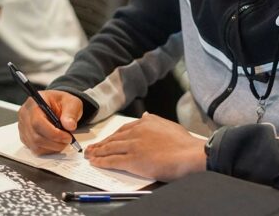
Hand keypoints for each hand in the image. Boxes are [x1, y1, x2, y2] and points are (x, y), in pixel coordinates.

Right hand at [17, 90, 82, 154]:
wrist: (58, 106)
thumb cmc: (62, 102)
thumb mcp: (71, 102)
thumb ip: (71, 112)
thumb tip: (69, 125)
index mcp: (34, 102)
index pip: (37, 122)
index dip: (53, 133)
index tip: (67, 136)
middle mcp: (25, 115)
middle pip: (35, 136)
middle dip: (55, 142)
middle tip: (68, 139)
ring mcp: (23, 127)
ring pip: (35, 145)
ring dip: (53, 147)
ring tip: (63, 140)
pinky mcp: (25, 137)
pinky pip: (35, 149)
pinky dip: (48, 149)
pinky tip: (56, 142)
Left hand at [84, 112, 206, 181]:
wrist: (188, 154)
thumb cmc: (183, 143)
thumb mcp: (168, 125)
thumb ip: (155, 121)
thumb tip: (146, 115)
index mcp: (147, 122)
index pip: (124, 128)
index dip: (113, 135)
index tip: (107, 139)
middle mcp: (137, 131)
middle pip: (114, 137)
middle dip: (101, 143)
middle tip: (92, 147)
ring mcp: (134, 145)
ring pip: (110, 148)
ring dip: (98, 152)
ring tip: (89, 155)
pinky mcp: (132, 160)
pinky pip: (113, 161)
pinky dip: (102, 162)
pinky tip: (96, 162)